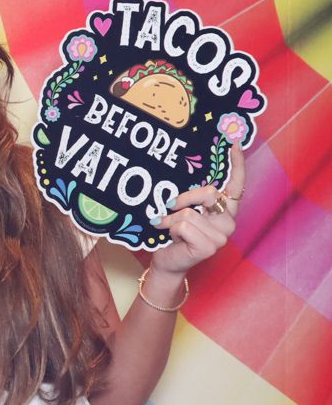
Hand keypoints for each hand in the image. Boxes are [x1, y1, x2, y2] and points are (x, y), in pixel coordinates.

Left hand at [149, 144, 245, 277]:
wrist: (167, 261)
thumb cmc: (174, 234)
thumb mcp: (182, 210)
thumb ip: (190, 197)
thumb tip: (180, 177)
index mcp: (223, 209)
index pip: (236, 184)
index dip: (237, 163)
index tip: (233, 143)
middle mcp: (228, 221)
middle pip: (208, 193)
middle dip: (183, 198)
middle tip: (169, 206)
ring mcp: (221, 235)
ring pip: (189, 213)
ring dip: (170, 220)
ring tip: (170, 229)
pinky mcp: (210, 246)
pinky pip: (184, 226)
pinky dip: (171, 229)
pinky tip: (174, 239)